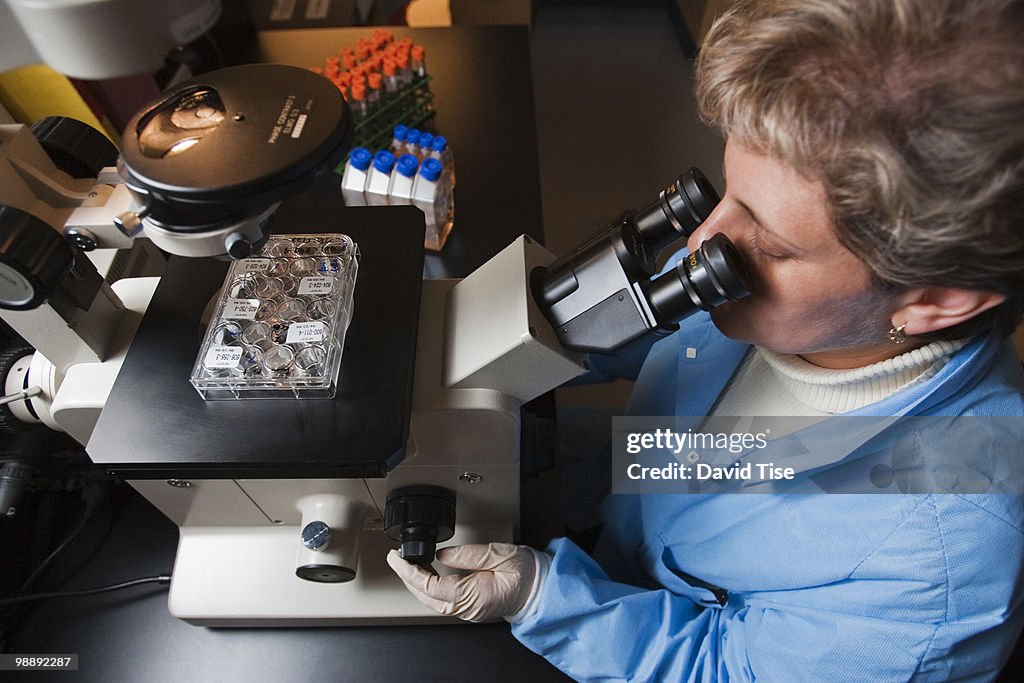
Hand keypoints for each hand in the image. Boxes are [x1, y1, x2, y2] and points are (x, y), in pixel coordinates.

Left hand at [387, 543, 543, 621]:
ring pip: (431, 600)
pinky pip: (441, 599)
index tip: (397, 558)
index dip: (410, 572)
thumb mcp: (501, 554)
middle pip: (426, 596)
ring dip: (416, 582)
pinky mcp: (469, 607)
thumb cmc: (527, 573)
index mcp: (475, 595)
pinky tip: (426, 572)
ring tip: (408, 562)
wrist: (540, 589)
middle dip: (407, 577)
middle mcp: (468, 608)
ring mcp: (467, 610)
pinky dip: (428, 586)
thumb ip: (470, 554)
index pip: (432, 586)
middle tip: (397, 557)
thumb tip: (443, 555)